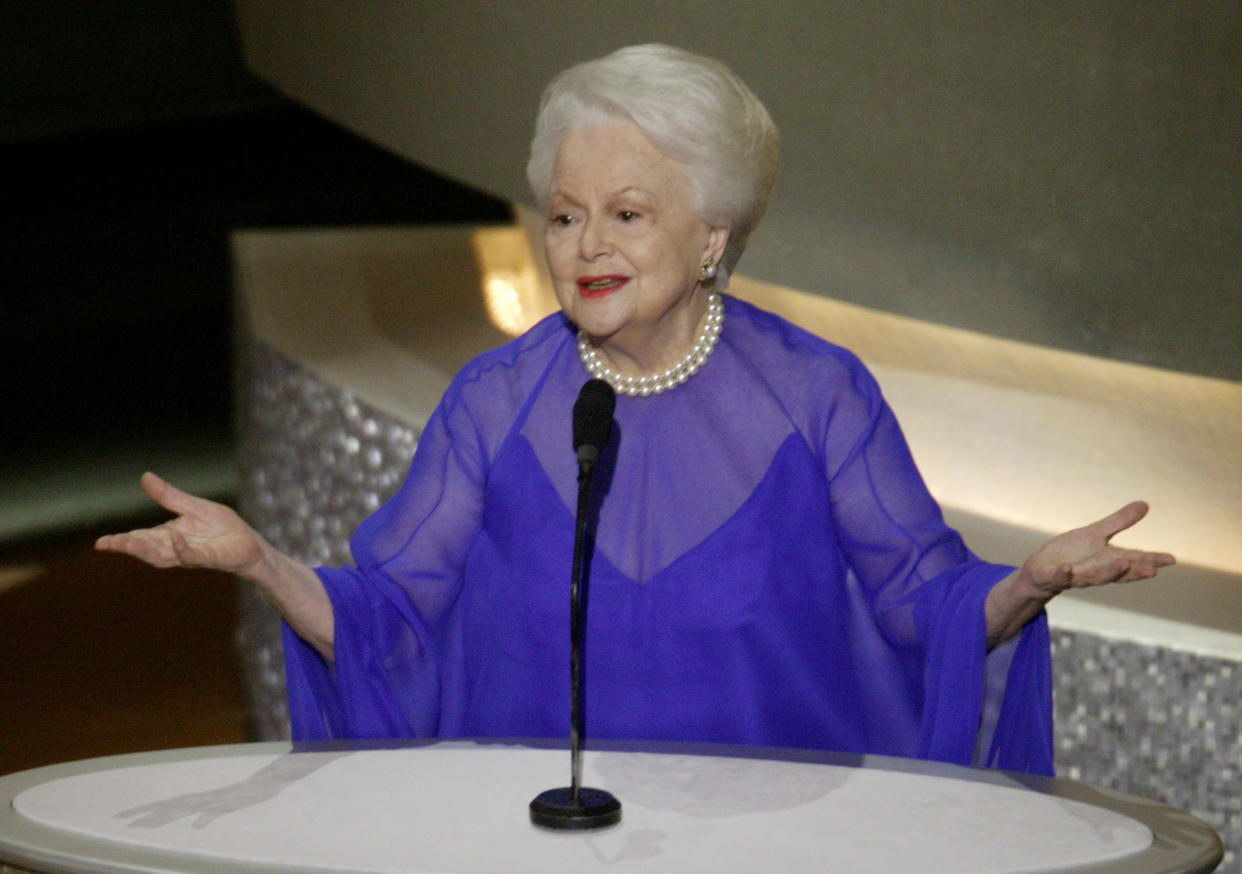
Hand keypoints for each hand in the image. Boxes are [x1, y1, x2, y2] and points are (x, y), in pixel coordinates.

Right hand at [95, 472, 263, 576]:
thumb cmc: (221, 528)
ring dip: (146, 550)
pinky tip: (174, 537)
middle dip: (128, 546)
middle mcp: (176, 548)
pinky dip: (183, 548)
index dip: (121, 541)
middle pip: (147, 549)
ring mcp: (192, 554)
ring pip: (164, 555)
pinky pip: (194, 554)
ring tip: (128, 542)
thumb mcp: (193, 507)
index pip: (141, 538)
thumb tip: (145, 477)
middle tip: (108, 544)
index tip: (101, 543)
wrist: (249, 544)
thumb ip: (169, 496)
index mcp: (168, 536)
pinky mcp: (211, 557)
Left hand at [1020, 501, 1175, 597]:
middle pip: (1119, 572)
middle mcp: (1097, 571)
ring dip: (1108, 572)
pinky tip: (1067, 570)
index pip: (1134, 561)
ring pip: (1094, 577)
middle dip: (1135, 571)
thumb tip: (1145, 504)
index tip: (1171, 560)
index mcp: (1108, 561)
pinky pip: (1060, 577)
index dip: (1152, 561)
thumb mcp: (1096, 534)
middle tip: (1153, 570)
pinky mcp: (1055, 577)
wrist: (1042, 570)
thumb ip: (1119, 522)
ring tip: (1123, 563)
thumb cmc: (1072, 553)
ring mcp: (1076, 576)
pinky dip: (1064, 575)